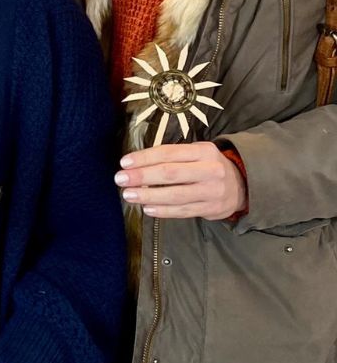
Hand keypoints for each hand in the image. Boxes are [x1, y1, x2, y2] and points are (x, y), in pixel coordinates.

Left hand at [115, 141, 245, 219]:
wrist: (243, 185)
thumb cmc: (208, 166)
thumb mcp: (196, 153)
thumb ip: (172, 156)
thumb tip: (137, 163)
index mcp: (203, 151)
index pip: (169, 153)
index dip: (145, 158)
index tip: (124, 162)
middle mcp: (210, 170)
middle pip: (171, 173)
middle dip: (142, 176)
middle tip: (120, 179)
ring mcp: (212, 192)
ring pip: (176, 195)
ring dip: (149, 195)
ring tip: (129, 195)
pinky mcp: (212, 209)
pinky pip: (184, 211)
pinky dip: (164, 211)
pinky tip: (147, 208)